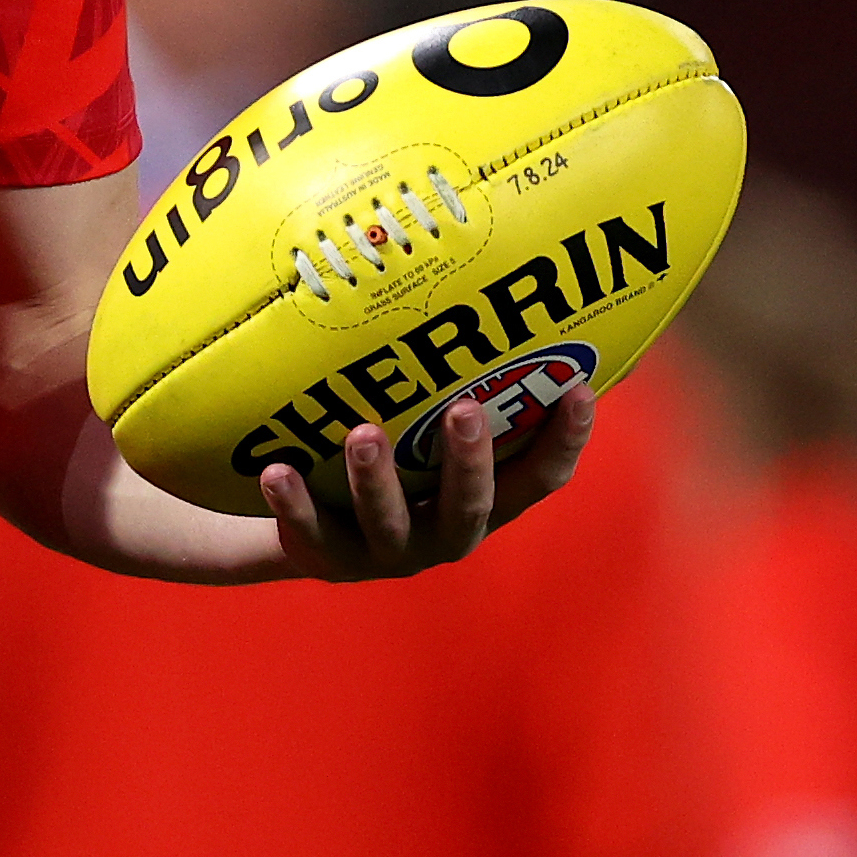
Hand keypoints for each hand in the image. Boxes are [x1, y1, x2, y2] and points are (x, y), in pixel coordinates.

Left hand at [258, 384, 596, 582]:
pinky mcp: (328, 557)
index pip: (539, 479)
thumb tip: (506, 300)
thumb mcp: (434, 437)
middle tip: (466, 410)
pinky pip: (310, 531)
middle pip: (469, 506)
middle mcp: (445, 533)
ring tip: (362, 434)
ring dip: (376, 479)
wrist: (317, 530)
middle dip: (469, 461)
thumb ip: (468, 393)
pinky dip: (294, 503)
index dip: (565, 440)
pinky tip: (277, 470)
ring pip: (388, 520)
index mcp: (483, 503)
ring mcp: (387, 550)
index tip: (579, 388)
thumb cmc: (399, 463)